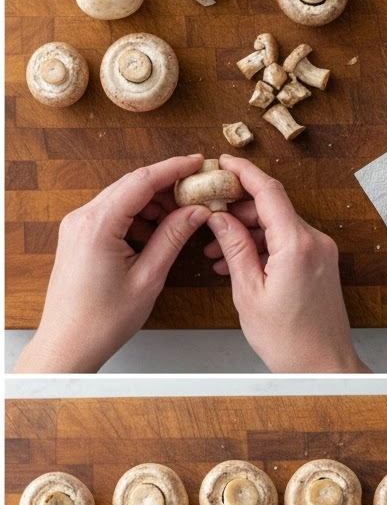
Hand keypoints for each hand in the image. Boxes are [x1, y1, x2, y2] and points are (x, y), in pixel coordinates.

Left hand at [12, 154, 210, 371]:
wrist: (69, 342)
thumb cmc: (104, 318)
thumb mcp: (148, 277)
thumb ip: (173, 238)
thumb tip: (196, 212)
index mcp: (98, 225)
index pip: (141, 181)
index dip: (173, 168)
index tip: (198, 162)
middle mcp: (82, 218)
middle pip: (131, 186)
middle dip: (167, 186)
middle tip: (199, 193)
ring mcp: (78, 226)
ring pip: (123, 199)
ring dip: (154, 204)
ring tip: (183, 219)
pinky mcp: (79, 236)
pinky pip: (113, 215)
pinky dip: (139, 217)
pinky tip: (159, 233)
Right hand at [203, 155, 368, 372]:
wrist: (323, 366)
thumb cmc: (288, 339)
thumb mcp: (248, 291)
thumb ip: (234, 248)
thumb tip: (217, 217)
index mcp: (297, 245)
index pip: (269, 191)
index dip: (243, 172)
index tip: (222, 162)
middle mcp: (315, 242)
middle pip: (272, 207)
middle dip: (236, 209)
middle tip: (206, 216)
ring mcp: (322, 252)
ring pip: (278, 225)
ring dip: (246, 232)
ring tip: (215, 251)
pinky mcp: (321, 264)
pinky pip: (288, 242)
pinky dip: (263, 246)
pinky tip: (237, 263)